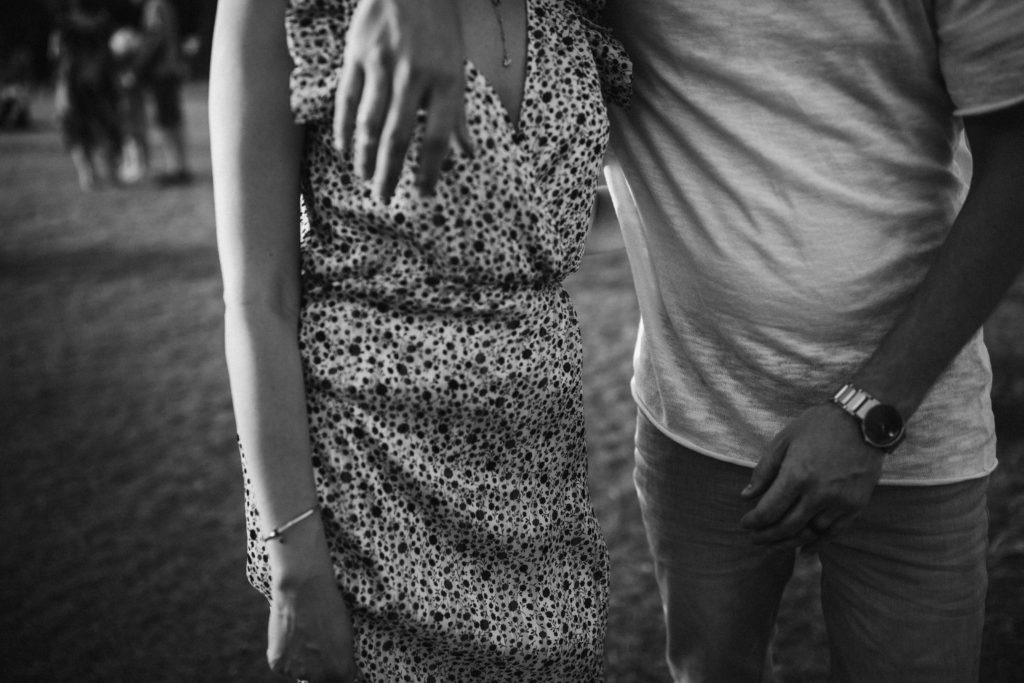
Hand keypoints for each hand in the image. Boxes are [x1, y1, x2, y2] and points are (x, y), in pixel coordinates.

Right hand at [266, 563, 361, 681]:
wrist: (303, 590)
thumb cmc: (329, 608)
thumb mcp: (346, 635)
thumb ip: (342, 658)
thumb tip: (341, 669)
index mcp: (341, 671)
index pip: (341, 681)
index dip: (338, 670)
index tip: (334, 661)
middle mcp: (320, 677)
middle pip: (320, 681)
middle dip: (321, 668)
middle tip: (317, 646)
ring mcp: (297, 672)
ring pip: (301, 673)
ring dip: (302, 661)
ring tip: (304, 635)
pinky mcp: (278, 665)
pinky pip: (284, 665)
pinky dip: (286, 654)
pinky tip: (291, 635)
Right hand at [333, 0, 472, 201]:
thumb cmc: (439, 31)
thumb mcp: (457, 69)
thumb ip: (458, 114)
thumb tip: (468, 154)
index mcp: (446, 81)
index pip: (437, 137)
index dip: (431, 170)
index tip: (425, 194)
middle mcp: (414, 75)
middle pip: (398, 135)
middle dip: (390, 172)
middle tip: (385, 199)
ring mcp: (382, 64)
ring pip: (369, 121)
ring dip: (364, 156)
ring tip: (365, 179)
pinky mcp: (357, 54)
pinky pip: (347, 99)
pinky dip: (343, 128)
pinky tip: (343, 149)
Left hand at [739, 404, 884, 551]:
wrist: (863, 421)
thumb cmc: (819, 426)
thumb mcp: (784, 440)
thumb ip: (764, 470)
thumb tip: (746, 496)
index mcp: (797, 475)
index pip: (769, 511)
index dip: (754, 522)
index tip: (745, 524)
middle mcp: (819, 493)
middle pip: (787, 527)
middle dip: (767, 537)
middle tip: (755, 540)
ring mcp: (840, 502)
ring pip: (810, 533)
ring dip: (789, 542)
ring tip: (774, 546)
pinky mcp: (856, 505)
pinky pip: (835, 532)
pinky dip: (818, 543)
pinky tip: (804, 547)